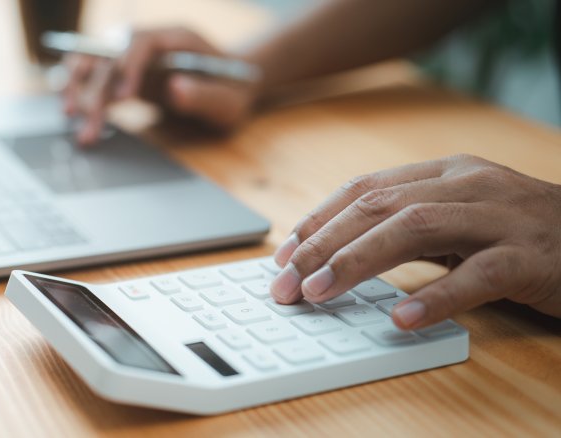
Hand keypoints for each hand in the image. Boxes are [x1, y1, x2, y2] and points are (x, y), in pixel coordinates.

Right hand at [62, 27, 257, 144]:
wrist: (231, 89)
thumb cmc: (234, 92)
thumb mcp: (229, 99)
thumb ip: (205, 95)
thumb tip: (175, 89)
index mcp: (176, 37)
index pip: (142, 42)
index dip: (128, 66)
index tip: (123, 97)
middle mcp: (150, 42)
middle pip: (111, 55)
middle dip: (96, 87)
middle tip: (85, 119)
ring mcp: (135, 58)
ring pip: (95, 64)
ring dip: (79, 87)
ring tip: (70, 116)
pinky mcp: (126, 76)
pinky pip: (96, 80)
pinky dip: (83, 95)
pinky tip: (74, 115)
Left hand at [270, 154, 560, 328]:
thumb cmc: (523, 233)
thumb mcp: (460, 218)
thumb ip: (409, 228)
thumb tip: (338, 254)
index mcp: (445, 172)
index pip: (365, 189)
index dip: (317, 221)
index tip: (282, 256)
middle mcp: (468, 184)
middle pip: (378, 206)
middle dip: (321, 245)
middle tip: (286, 284)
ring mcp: (500, 216)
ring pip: (414, 228)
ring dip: (357, 261)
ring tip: (320, 293)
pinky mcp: (529, 255)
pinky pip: (477, 274)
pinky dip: (436, 296)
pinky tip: (403, 318)